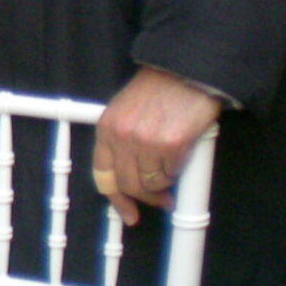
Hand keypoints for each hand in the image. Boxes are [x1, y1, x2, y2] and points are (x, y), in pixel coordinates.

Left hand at [91, 66, 220, 225]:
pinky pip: (172, 172)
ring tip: (171, 177)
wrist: (183, 71)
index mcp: (106, 128)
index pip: (102, 173)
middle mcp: (122, 136)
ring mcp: (145, 141)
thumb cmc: (157, 90)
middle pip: (128, 184)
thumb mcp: (125, 111)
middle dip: (145, 198)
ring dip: (163, 186)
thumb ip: (122, 141)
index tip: (127, 213)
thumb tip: (130, 175)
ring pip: (151, 184)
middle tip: (159, 200)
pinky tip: (180, 158)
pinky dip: (177, 171)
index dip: (115, 198)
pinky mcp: (171, 144)